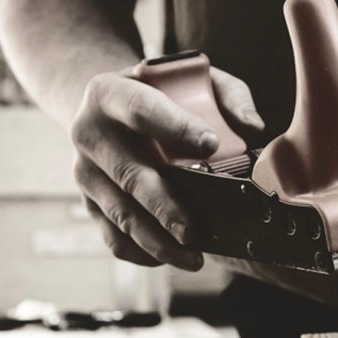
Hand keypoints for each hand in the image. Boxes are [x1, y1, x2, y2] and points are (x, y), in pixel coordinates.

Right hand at [69, 65, 264, 268]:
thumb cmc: (161, 95)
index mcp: (110, 93)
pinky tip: (166, 257)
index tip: (210, 146)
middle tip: (191, 230)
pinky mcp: (88, 202)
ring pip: (120, 213)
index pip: (140, 109)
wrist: (108, 110)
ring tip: (191, 257)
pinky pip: (112, 235)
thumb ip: (227, 96)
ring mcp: (85, 171)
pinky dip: (140, 252)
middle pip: (128, 174)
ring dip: (155, 240)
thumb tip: (252, 127)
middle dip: (162, 206)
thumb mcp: (192, 80)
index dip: (174, 127)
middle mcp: (90, 133)